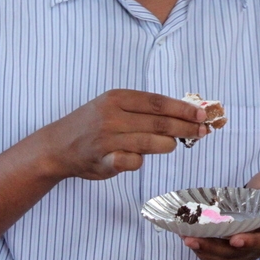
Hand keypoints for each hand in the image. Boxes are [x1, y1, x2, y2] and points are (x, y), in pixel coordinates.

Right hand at [36, 90, 207, 179]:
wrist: (58, 146)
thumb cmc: (94, 123)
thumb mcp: (114, 106)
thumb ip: (143, 110)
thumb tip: (183, 114)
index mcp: (117, 98)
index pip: (158, 102)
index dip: (182, 108)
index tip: (201, 114)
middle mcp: (112, 116)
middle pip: (159, 122)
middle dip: (185, 127)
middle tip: (202, 131)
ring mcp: (107, 139)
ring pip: (151, 142)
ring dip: (168, 144)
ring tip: (173, 144)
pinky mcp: (103, 161)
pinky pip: (133, 162)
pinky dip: (140, 161)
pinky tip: (137, 157)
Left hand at [180, 170, 259, 259]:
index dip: (249, 242)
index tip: (234, 239)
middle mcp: (257, 245)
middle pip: (236, 254)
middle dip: (213, 248)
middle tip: (192, 239)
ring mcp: (244, 250)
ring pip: (224, 258)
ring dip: (204, 252)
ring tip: (185, 239)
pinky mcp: (231, 250)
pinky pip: (217, 257)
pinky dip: (203, 251)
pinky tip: (188, 239)